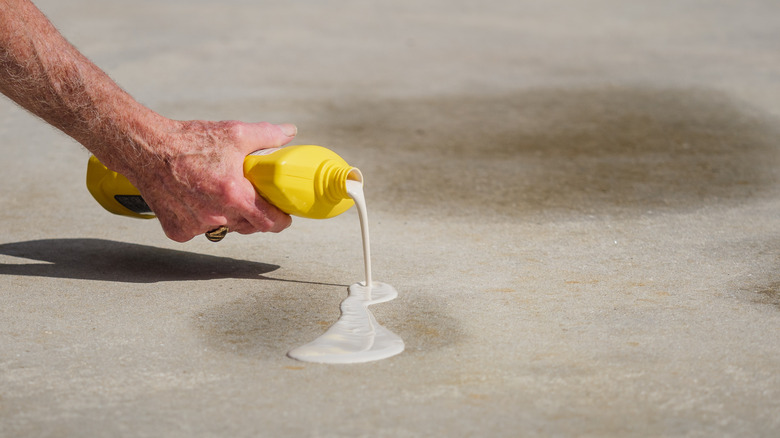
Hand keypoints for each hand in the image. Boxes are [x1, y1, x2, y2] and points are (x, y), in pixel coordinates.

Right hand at [125, 119, 296, 241]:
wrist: (147, 149)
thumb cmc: (191, 141)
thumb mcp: (234, 133)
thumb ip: (267, 135)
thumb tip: (289, 132)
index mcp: (235, 195)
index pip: (269, 222)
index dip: (280, 220)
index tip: (283, 216)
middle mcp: (217, 215)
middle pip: (248, 227)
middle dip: (255, 215)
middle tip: (252, 199)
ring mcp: (196, 226)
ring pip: (224, 228)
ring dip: (227, 216)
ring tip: (220, 194)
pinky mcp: (178, 230)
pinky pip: (198, 230)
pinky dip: (201, 219)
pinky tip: (196, 200)